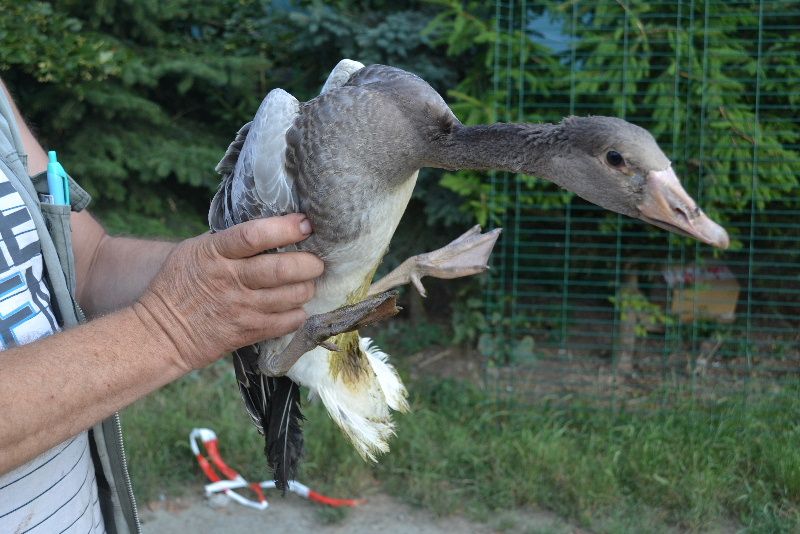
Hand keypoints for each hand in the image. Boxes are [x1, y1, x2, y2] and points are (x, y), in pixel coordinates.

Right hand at [135, 214, 322, 370]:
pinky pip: (287, 322)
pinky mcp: (247, 332)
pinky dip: (298, 313)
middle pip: (281, 269)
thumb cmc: (179, 284)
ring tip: (307, 283)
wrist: (162, 331)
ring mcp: (241, 307)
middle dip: (309, 263)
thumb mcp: (195, 251)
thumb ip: (228, 240)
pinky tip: (295, 306)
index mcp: (216, 252)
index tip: (305, 224)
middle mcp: (231, 279)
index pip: (254, 235)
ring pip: (290, 296)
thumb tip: (269, 228)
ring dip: (307, 288)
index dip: (285, 228)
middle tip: (316, 262)